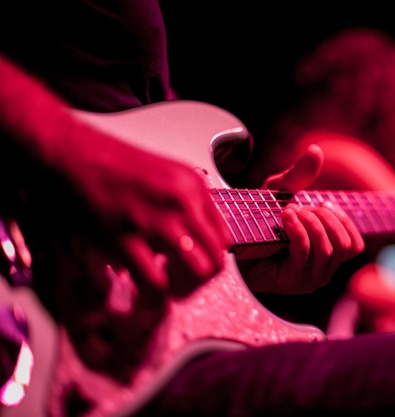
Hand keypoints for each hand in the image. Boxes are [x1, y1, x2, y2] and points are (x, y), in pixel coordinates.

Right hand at [20, 121, 231, 297]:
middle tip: (182, 286)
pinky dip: (152, 300)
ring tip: (165, 293)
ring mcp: (156, 221)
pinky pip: (155, 284)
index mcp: (193, 187)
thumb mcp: (164, 175)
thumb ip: (184, 204)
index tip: (196, 267)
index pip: (224, 238)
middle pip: (215, 259)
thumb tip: (194, 238)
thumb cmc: (109, 164)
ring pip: (196, 273)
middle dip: (200, 281)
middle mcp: (182, 203)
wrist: (68, 153)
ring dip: (181, 291)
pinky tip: (143, 298)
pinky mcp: (126, 238)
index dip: (211, 260)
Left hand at [241, 144, 364, 293]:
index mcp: (327, 255)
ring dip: (310, 223)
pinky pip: (305, 251)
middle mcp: (322, 270)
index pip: (355, 245)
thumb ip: (300, 175)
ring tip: (289, 212)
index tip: (322, 203)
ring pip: (328, 249)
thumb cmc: (256, 220)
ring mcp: (309, 279)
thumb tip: (316, 150)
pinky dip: (297, 230)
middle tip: (301, 208)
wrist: (231, 240)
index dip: (343, 221)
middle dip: (325, 219)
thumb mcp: (281, 193)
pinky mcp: (292, 281)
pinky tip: (285, 216)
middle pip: (344, 244)